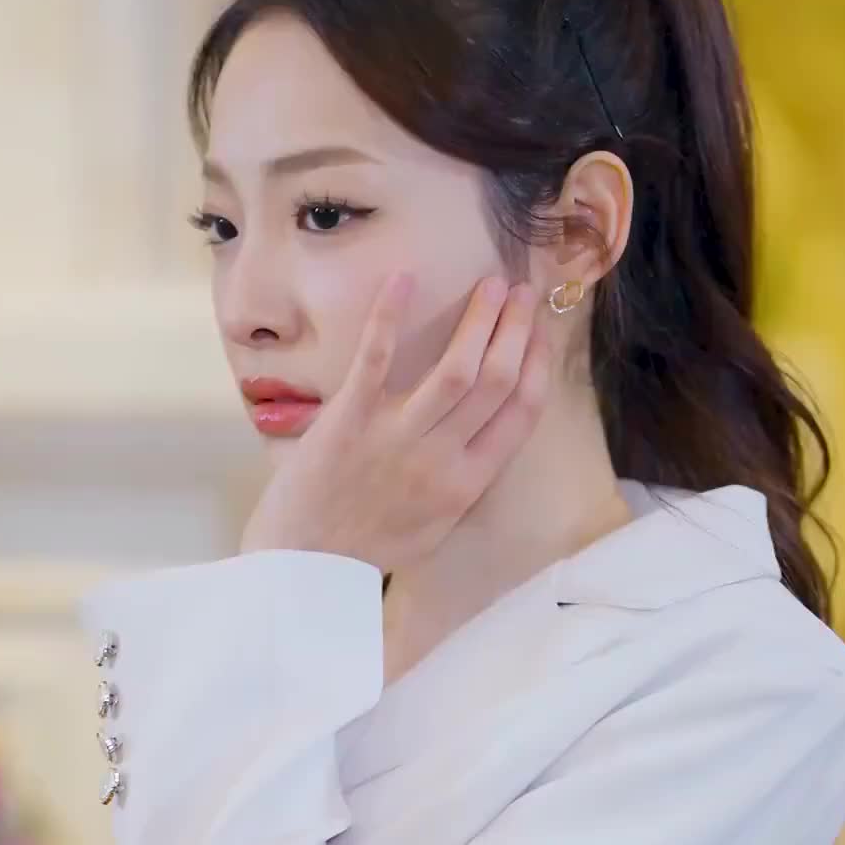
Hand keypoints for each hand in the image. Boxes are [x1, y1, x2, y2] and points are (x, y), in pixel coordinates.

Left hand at [240, 272, 552, 569]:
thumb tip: (486, 437)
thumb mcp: (435, 527)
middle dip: (515, 330)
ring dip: (479, 320)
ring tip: (490, 285)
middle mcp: (441, 458)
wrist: (304, 565)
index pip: (522, 413)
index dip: (537, 364)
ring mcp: (396, 436)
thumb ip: (464, 482)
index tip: (540, 332)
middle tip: (519, 292)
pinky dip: (390, 315)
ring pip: (457, 368)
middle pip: (496, 381)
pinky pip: (376, 358)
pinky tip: (404, 278)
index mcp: (467, 483)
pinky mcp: (350, 419)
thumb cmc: (367, 548)